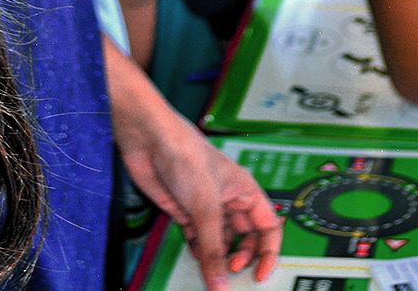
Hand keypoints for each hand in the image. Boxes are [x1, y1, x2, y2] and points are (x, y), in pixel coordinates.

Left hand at [114, 92, 279, 289]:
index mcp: (245, 191)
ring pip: (219, 242)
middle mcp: (228, 201)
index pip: (267, 227)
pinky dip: (197, 252)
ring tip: (211, 270)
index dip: (268, 252)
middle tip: (230, 273)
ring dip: (216, 258)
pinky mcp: (185, 213)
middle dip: (240, 258)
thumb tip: (221, 282)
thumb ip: (213, 248)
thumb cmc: (185, 153)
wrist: (149, 141)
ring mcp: (206, 208)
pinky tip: (194, 256)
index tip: (260, 274)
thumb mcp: (206, 206)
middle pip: (244, 239)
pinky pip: (197, 241)